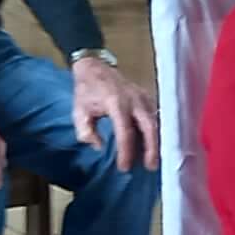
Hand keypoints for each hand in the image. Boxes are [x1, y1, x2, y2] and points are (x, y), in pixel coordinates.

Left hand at [72, 57, 159, 171]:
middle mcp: (133, 99)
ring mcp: (142, 96)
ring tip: (152, 159)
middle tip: (151, 166)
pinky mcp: (146, 97)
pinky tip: (153, 144)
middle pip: (149, 126)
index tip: (124, 167)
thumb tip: (98, 145)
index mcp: (115, 102)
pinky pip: (154, 116)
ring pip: (155, 122)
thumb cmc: (86, 90)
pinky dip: (155, 132)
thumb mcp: (79, 112)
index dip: (126, 151)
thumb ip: (86, 132)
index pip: (125, 131)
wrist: (94, 67)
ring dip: (155, 141)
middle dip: (152, 148)